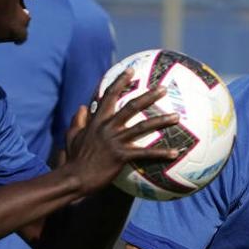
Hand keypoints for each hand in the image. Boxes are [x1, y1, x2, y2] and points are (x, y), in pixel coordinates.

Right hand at [62, 68, 181, 195]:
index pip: (109, 96)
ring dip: (161, 121)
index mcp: (97, 121)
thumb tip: (82, 106)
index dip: (120, 81)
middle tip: (164, 88)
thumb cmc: (74, 159)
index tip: (131, 70)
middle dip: (148, 96)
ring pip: (142, 127)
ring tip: (177, 116)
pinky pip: (145, 153)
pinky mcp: (121, 156)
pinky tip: (175, 153)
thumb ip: (77, 120)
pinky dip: (161, 153)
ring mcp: (115, 141)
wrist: (75, 178)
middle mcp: (107, 127)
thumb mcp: (72, 136)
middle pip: (131, 107)